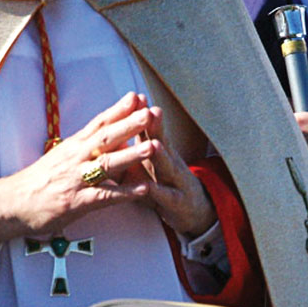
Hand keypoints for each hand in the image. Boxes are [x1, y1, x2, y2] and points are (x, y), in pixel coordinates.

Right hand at [0, 92, 214, 242]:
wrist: (13, 202)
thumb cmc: (38, 180)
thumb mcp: (60, 156)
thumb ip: (83, 147)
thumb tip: (106, 136)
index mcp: (73, 145)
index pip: (98, 123)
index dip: (118, 109)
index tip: (136, 95)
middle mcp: (76, 158)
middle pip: (106, 137)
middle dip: (129, 124)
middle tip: (150, 112)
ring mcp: (77, 179)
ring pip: (108, 163)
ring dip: (132, 154)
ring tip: (154, 146)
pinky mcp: (77, 202)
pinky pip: (105, 196)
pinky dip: (125, 193)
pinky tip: (143, 189)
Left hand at [130, 106, 216, 237]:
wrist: (192, 209)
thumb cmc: (162, 180)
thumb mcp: (148, 160)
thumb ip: (135, 142)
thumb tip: (115, 122)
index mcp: (158, 151)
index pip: (149, 129)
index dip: (142, 115)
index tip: (135, 97)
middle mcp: (169, 161)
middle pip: (161, 141)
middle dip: (155, 126)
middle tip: (150, 110)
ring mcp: (175, 181)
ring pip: (167, 166)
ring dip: (161, 155)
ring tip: (154, 144)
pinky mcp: (177, 202)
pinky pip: (166, 197)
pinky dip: (158, 192)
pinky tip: (149, 187)